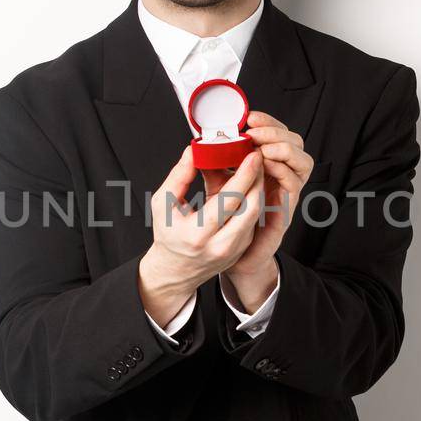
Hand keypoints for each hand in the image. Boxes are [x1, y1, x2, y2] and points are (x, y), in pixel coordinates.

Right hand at [139, 144, 265, 326]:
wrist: (175, 269)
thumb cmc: (168, 235)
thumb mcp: (162, 204)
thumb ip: (178, 176)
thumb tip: (194, 150)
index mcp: (198, 234)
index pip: (229, 200)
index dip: (244, 175)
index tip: (252, 155)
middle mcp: (221, 245)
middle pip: (251, 207)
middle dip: (258, 178)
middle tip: (257, 157)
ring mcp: (235, 249)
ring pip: (257, 213)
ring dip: (258, 188)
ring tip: (254, 168)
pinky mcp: (243, 248)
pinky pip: (254, 220)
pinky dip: (254, 200)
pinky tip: (249, 185)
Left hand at [212, 111, 314, 311]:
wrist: (235, 259)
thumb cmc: (228, 225)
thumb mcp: (217, 190)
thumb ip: (214, 168)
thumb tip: (199, 145)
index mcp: (267, 168)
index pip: (277, 135)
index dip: (268, 123)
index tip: (249, 117)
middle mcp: (281, 177)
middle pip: (295, 142)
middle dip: (275, 130)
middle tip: (255, 129)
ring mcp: (287, 192)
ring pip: (302, 160)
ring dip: (283, 147)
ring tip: (261, 146)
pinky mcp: (287, 208)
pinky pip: (295, 183)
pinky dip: (283, 169)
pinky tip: (266, 164)